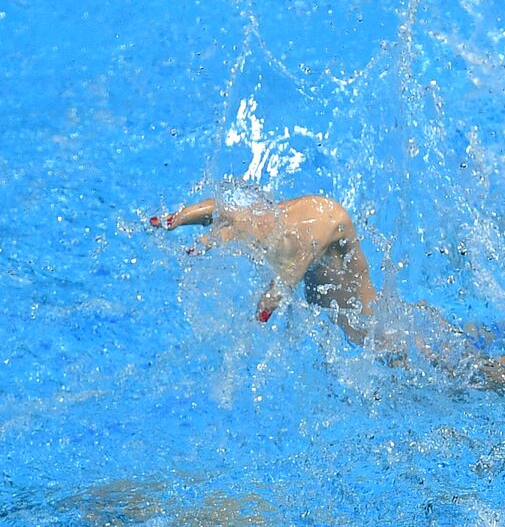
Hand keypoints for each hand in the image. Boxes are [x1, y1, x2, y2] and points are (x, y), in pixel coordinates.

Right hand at [149, 195, 368, 323]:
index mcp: (263, 229)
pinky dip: (197, 212)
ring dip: (188, 213)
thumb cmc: (306, 248)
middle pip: (218, 215)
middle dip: (193, 220)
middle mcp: (252, 214)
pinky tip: (175, 220)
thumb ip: (275, 295)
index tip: (195, 250)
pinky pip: (216, 206)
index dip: (214, 241)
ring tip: (161, 221)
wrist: (320, 218)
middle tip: (168, 227)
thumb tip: (259, 320)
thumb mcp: (293, 273)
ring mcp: (246, 207)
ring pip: (213, 206)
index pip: (234, 233)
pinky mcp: (243, 206)